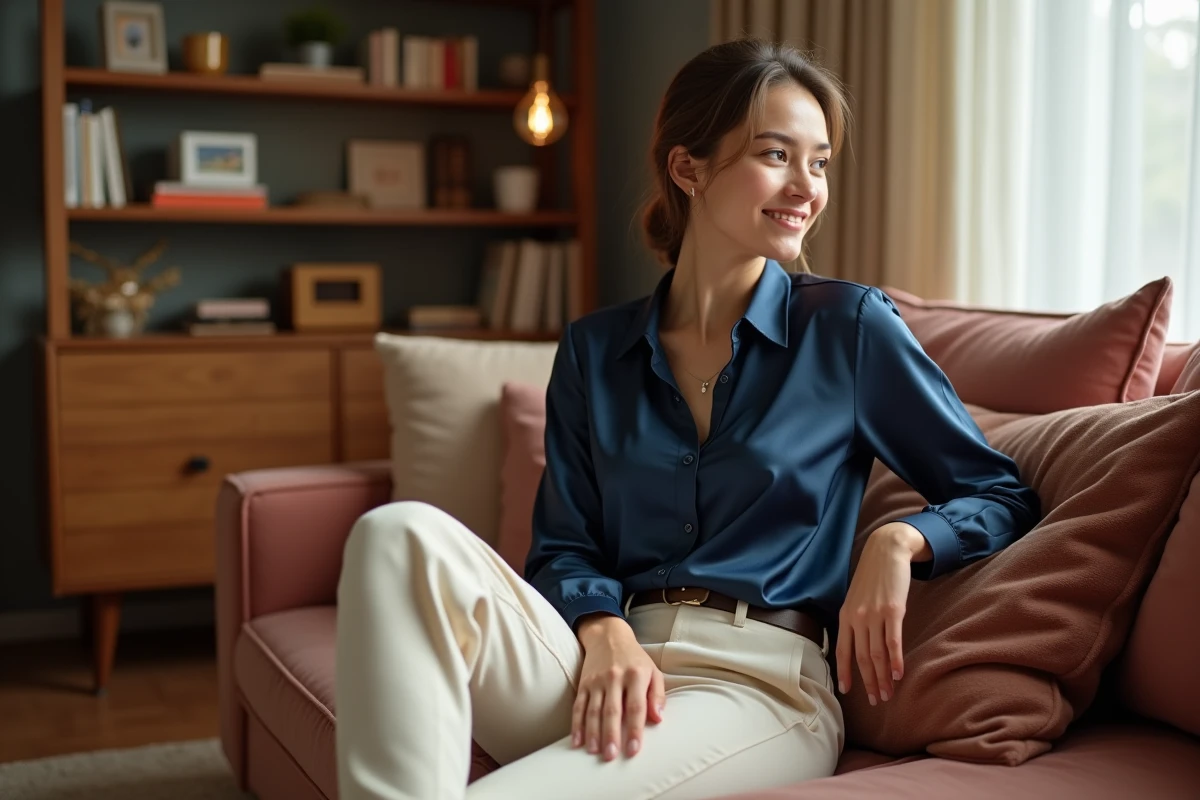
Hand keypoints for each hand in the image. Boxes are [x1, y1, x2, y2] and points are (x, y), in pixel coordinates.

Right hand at [573, 613, 664, 760]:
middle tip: (610, 756)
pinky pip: (578, 706)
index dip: (635, 729)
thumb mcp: (653, 671)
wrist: (609, 636)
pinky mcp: (583, 683)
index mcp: (636, 675)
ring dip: (592, 732)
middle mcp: (615, 677)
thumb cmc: (635, 659)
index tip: (633, 750)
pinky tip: (576, 741)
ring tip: (594, 752)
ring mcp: (597, 680)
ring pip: (593, 710)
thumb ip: (657, 695)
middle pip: (612, 710)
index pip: (636, 707)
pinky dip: (576, 724)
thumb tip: (658, 719)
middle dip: (611, 734)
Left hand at [836, 523, 927, 705]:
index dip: (845, 672)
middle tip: (876, 700)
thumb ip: (854, 619)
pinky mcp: (893, 611)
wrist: (886, 552)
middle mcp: (857, 618)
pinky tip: (897, 674)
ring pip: (877, 654)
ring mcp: (875, 615)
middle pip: (862, 657)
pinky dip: (895, 660)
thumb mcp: (856, 598)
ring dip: (882, 677)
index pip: (842, 651)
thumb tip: (856, 643)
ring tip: (888, 693)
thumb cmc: (872, 577)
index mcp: (845, 616)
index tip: (847, 691)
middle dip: (868, 682)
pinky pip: (893, 641)